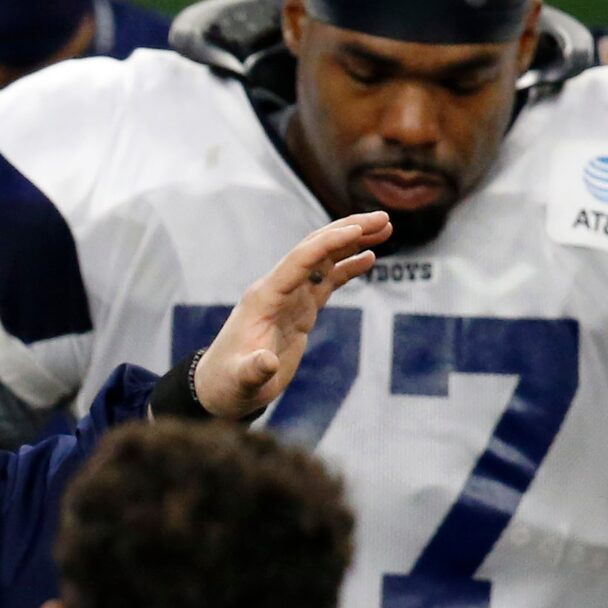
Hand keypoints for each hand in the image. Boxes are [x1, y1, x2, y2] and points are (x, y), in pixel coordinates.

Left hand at [194, 212, 393, 420]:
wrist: (222, 388)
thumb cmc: (229, 384)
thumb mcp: (241, 380)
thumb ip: (254, 370)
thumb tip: (266, 363)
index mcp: (264, 297)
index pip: (300, 260)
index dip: (329, 243)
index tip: (359, 230)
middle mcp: (276, 290)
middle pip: (314, 248)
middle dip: (348, 230)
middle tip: (384, 218)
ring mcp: (288, 298)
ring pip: (322, 259)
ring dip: (352, 242)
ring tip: (385, 228)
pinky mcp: (298, 310)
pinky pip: (325, 280)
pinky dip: (347, 267)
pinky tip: (369, 257)